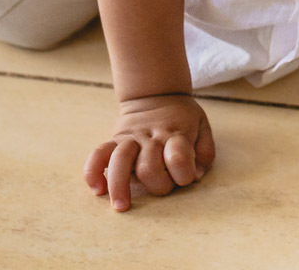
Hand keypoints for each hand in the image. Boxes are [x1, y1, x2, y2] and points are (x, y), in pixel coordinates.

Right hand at [84, 93, 214, 210]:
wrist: (156, 92)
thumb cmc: (182, 117)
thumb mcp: (202, 126)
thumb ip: (204, 153)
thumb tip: (195, 176)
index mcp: (176, 133)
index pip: (179, 158)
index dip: (185, 173)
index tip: (187, 175)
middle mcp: (152, 137)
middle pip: (149, 168)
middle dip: (158, 184)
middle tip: (162, 185)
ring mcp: (131, 138)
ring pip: (120, 160)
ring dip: (119, 186)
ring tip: (121, 205)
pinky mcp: (115, 139)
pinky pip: (98, 153)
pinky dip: (94, 171)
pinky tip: (97, 188)